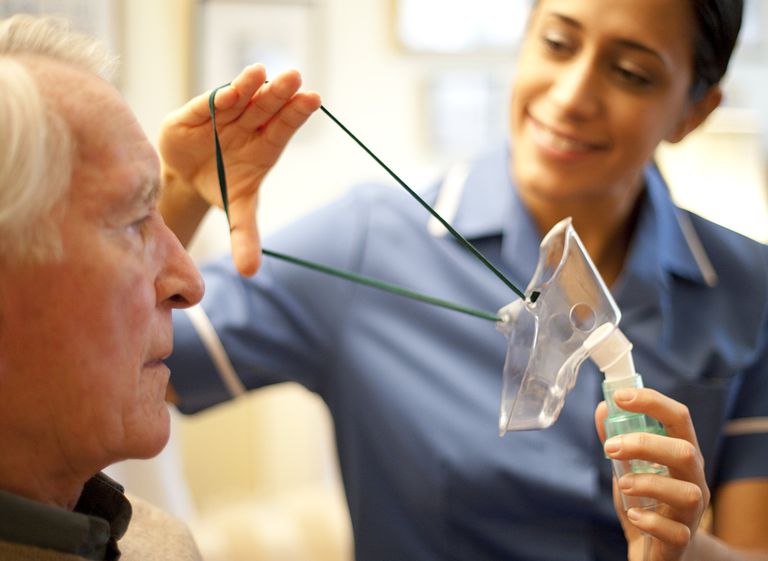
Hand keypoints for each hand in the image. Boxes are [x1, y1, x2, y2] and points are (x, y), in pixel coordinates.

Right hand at [158, 64, 320, 275]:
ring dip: (254, 85)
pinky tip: (234, 86)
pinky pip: (211, 101)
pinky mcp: (198, 111)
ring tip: (265, 73)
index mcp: (266, 146)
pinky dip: (222, 95)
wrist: (187, 177)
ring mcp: (226, 115)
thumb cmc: (222, 186)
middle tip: (296, 78)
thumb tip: (250, 273)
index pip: (285, 127)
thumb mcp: (236, 212)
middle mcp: (250, 125)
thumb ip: (245, 236)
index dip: (297, 113)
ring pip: (244, 97)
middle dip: (281, 94)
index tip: (313, 99)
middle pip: (269, 107)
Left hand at [595, 388, 709, 560]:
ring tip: (622, 484)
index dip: (652, 402)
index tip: (620, 397)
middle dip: (645, 443)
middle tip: (610, 447)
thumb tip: (601, 409)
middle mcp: (693, 480)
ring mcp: (692, 513)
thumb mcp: (628, 468)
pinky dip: (651, 522)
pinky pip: (675, 531)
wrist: (660, 552)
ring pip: (687, 493)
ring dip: (648, 484)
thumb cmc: (647, 502)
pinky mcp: (682, 541)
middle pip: (685, 452)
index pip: (679, 418)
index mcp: (682, 455)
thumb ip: (617, 439)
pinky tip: (634, 516)